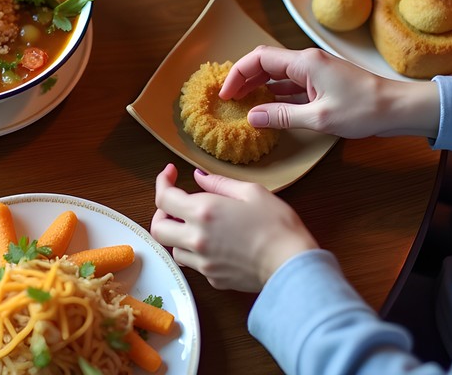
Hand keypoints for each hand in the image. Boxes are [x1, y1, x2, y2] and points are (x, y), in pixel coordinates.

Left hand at [151, 164, 317, 290]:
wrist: (293, 266)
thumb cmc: (278, 226)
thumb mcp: (252, 192)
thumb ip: (220, 183)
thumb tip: (198, 176)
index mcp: (203, 212)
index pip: (163, 197)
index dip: (162, 181)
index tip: (170, 174)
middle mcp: (196, 238)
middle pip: (157, 228)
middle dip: (161, 212)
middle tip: (175, 204)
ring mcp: (203, 262)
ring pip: (172, 248)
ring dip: (177, 234)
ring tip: (195, 225)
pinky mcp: (213, 278)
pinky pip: (193, 264)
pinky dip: (195, 252)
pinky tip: (212, 244)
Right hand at [219, 45, 440, 138]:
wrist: (401, 108)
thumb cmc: (365, 109)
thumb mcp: (319, 118)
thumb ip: (283, 116)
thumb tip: (252, 117)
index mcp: (304, 62)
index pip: (258, 59)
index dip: (238, 74)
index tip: (226, 93)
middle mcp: (307, 61)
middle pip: (265, 63)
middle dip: (244, 78)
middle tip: (229, 98)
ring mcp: (316, 71)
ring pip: (278, 73)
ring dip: (259, 85)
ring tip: (243, 102)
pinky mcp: (324, 82)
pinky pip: (291, 82)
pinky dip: (276, 92)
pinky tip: (269, 106)